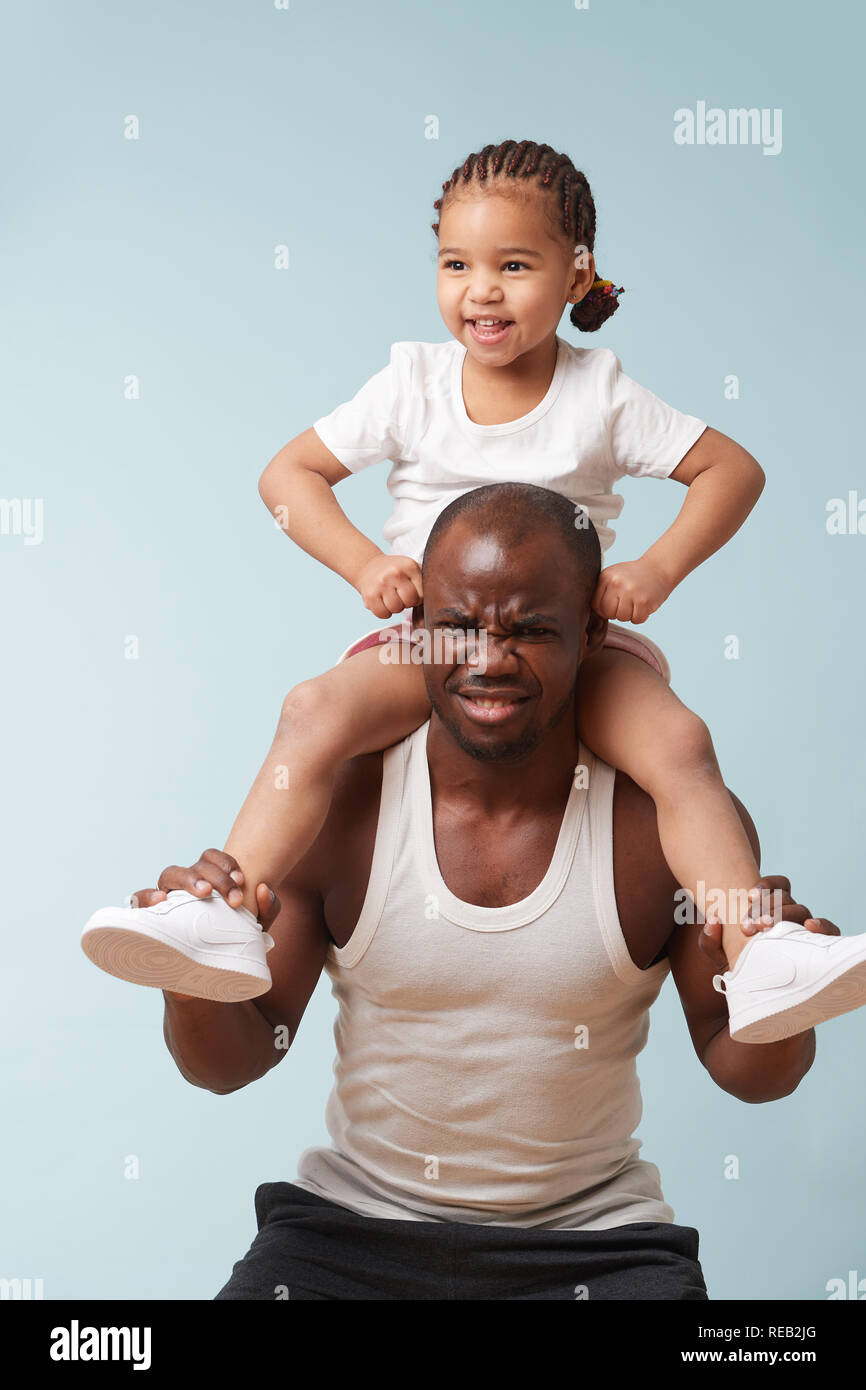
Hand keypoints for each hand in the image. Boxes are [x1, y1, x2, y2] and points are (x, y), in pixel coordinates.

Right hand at [131, 850, 281, 999]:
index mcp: (209, 884)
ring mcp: (168, 902)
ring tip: (203, 893)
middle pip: (196, 865)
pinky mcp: (152, 920)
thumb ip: (267, 910)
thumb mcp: (255, 931)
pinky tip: (160, 901)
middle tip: (234, 899)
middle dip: (217, 876)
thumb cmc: (230, 949)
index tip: (242, 879)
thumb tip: (264, 889)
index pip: (213, 858)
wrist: (208, 984)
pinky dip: (146, 895)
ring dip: (187, 878)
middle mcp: (186, 888)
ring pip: (169, 874)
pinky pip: (138, 899)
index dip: (226, 862)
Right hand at [356, 552, 422, 619]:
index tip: (412, 592)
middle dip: (407, 602)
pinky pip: (382, 614)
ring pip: (396, 609)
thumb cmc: (395, 571)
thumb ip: (425, 580)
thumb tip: (437, 600)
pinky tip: (383, 602)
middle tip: (401, 595)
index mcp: (409, 566)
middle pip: (409, 602)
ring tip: (392, 597)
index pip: (422, 594)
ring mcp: (380, 584)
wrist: (368, 566)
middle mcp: (394, 573)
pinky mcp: (369, 596)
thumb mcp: (411, 568)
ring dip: (395, 608)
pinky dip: (384, 612)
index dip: (418, 597)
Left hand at [591, 558, 671, 623]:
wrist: (659, 567)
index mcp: (605, 577)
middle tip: (627, 602)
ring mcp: (630, 592)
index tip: (615, 602)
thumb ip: (601, 590)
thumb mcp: (613, 575)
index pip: (595, 605)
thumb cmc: (634, 576)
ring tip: (635, 601)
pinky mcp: (644, 601)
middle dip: (617, 612)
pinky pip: (636, 620)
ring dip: (630, 614)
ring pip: (622, 618)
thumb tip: (588, 613)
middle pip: (608, 613)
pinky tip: (643, 605)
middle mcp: (616, 583)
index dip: (605, 608)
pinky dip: (641, 616)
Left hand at [699, 874, 838, 972]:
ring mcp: (804, 930)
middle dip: (766, 906)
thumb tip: (712, 920)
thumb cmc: (742, 970)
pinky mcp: (821, 945)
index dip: (765, 886)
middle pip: (784, 898)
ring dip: (785, 914)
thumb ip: (710, 941)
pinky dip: (822, 925)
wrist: (760, 1000)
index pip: (774, 887)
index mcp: (769, 910)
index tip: (749, 895)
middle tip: (750, 923)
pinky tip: (809, 927)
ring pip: (801, 910)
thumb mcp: (722, 957)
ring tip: (768, 927)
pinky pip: (829, 930)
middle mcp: (789, 916)